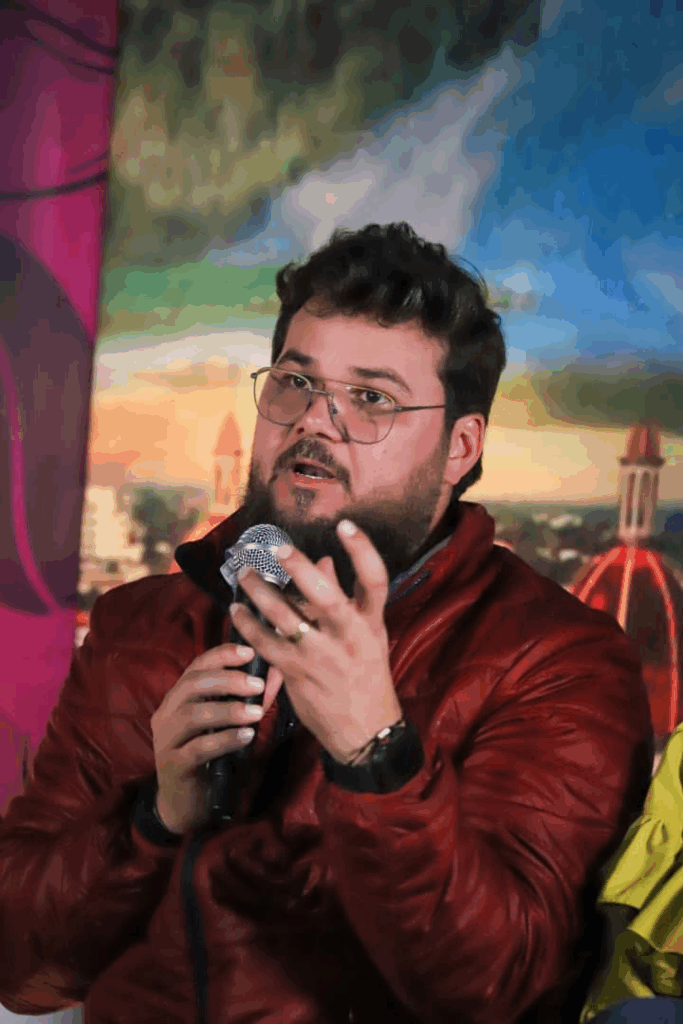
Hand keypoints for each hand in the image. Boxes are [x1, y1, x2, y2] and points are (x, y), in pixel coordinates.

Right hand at [150, 644, 283, 832]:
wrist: (185, 805)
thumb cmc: (209, 758)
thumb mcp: (225, 725)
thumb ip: (244, 700)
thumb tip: (274, 675)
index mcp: (177, 699)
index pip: (196, 667)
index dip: (221, 655)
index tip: (248, 651)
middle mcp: (166, 714)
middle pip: (192, 685)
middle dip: (227, 680)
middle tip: (257, 684)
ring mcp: (166, 741)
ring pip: (193, 715)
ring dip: (228, 710)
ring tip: (256, 713)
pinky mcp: (173, 766)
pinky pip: (198, 748)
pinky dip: (224, 740)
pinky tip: (246, 737)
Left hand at [228, 520, 401, 763]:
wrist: (366, 731)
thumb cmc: (366, 675)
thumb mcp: (366, 635)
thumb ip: (344, 597)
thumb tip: (325, 561)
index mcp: (371, 623)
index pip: (375, 580)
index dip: (362, 550)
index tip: (344, 525)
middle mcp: (349, 636)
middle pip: (326, 597)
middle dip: (299, 569)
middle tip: (276, 548)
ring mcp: (322, 656)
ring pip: (286, 618)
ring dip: (260, 592)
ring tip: (244, 573)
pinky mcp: (298, 674)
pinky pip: (266, 644)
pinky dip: (248, 625)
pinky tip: (236, 611)